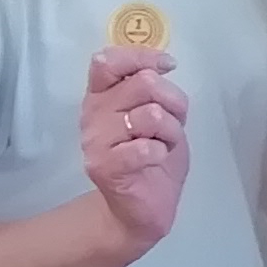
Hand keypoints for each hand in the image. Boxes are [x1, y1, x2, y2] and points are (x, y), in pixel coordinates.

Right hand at [80, 45, 189, 248]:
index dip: (143, 57)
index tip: (168, 67)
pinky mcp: (103, 166)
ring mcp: (95, 140)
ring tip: (162, 146)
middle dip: (172, 103)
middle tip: (169, 126)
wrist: (141, 209)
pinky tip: (155, 160)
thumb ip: (153, 88)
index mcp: (102, 95)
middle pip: (144, 83)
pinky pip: (144, 148)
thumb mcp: (160, 113)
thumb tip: (162, 63)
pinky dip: (160, 152)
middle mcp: (93, 112)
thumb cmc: (152, 156)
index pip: (111, 61)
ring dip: (170, 132)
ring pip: (152, 114)